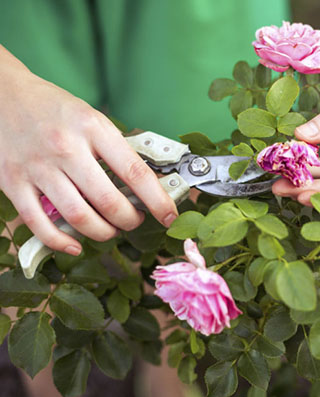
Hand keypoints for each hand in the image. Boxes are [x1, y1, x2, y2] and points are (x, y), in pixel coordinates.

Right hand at [0, 48, 177, 254]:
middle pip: (108, 201)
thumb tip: (147, 185)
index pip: (135, 172)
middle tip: (135, 220)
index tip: (169, 215)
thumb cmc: (55, 109)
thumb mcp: (92, 118)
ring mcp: (38, 167)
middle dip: (130, 220)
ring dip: (103, 232)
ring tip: (111, 229)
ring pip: (78, 217)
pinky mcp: (13, 182)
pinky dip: (61, 241)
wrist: (4, 94)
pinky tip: (76, 245)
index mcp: (93, 128)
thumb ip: (115, 149)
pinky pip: (40, 224)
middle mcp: (66, 148)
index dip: (157, 200)